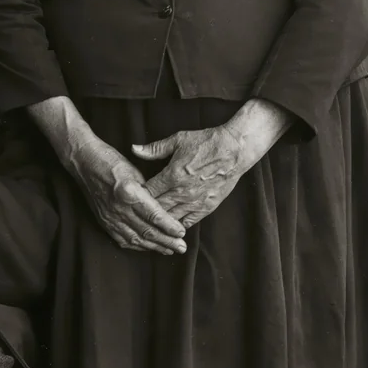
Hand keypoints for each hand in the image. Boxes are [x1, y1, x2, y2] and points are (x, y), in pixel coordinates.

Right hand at [69, 130, 186, 254]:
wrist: (84, 162)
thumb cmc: (112, 161)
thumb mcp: (135, 172)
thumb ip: (149, 192)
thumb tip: (164, 209)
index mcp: (129, 193)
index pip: (154, 215)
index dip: (170, 226)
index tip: (182, 232)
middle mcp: (119, 208)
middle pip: (147, 231)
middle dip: (167, 241)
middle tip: (182, 247)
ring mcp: (110, 217)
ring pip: (136, 239)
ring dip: (154, 247)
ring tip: (170, 251)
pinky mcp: (104, 221)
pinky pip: (122, 239)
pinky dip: (137, 246)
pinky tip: (148, 247)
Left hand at [133, 124, 248, 228]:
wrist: (234, 150)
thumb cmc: (207, 142)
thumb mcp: (178, 140)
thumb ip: (154, 148)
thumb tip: (134, 149)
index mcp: (172, 175)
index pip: (147, 192)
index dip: (137, 196)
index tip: (132, 196)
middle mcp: (182, 192)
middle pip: (156, 208)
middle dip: (145, 211)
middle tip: (137, 213)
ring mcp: (195, 202)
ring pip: (170, 219)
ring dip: (159, 221)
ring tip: (150, 223)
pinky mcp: (207, 207)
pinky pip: (188, 222)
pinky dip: (177, 226)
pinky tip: (169, 227)